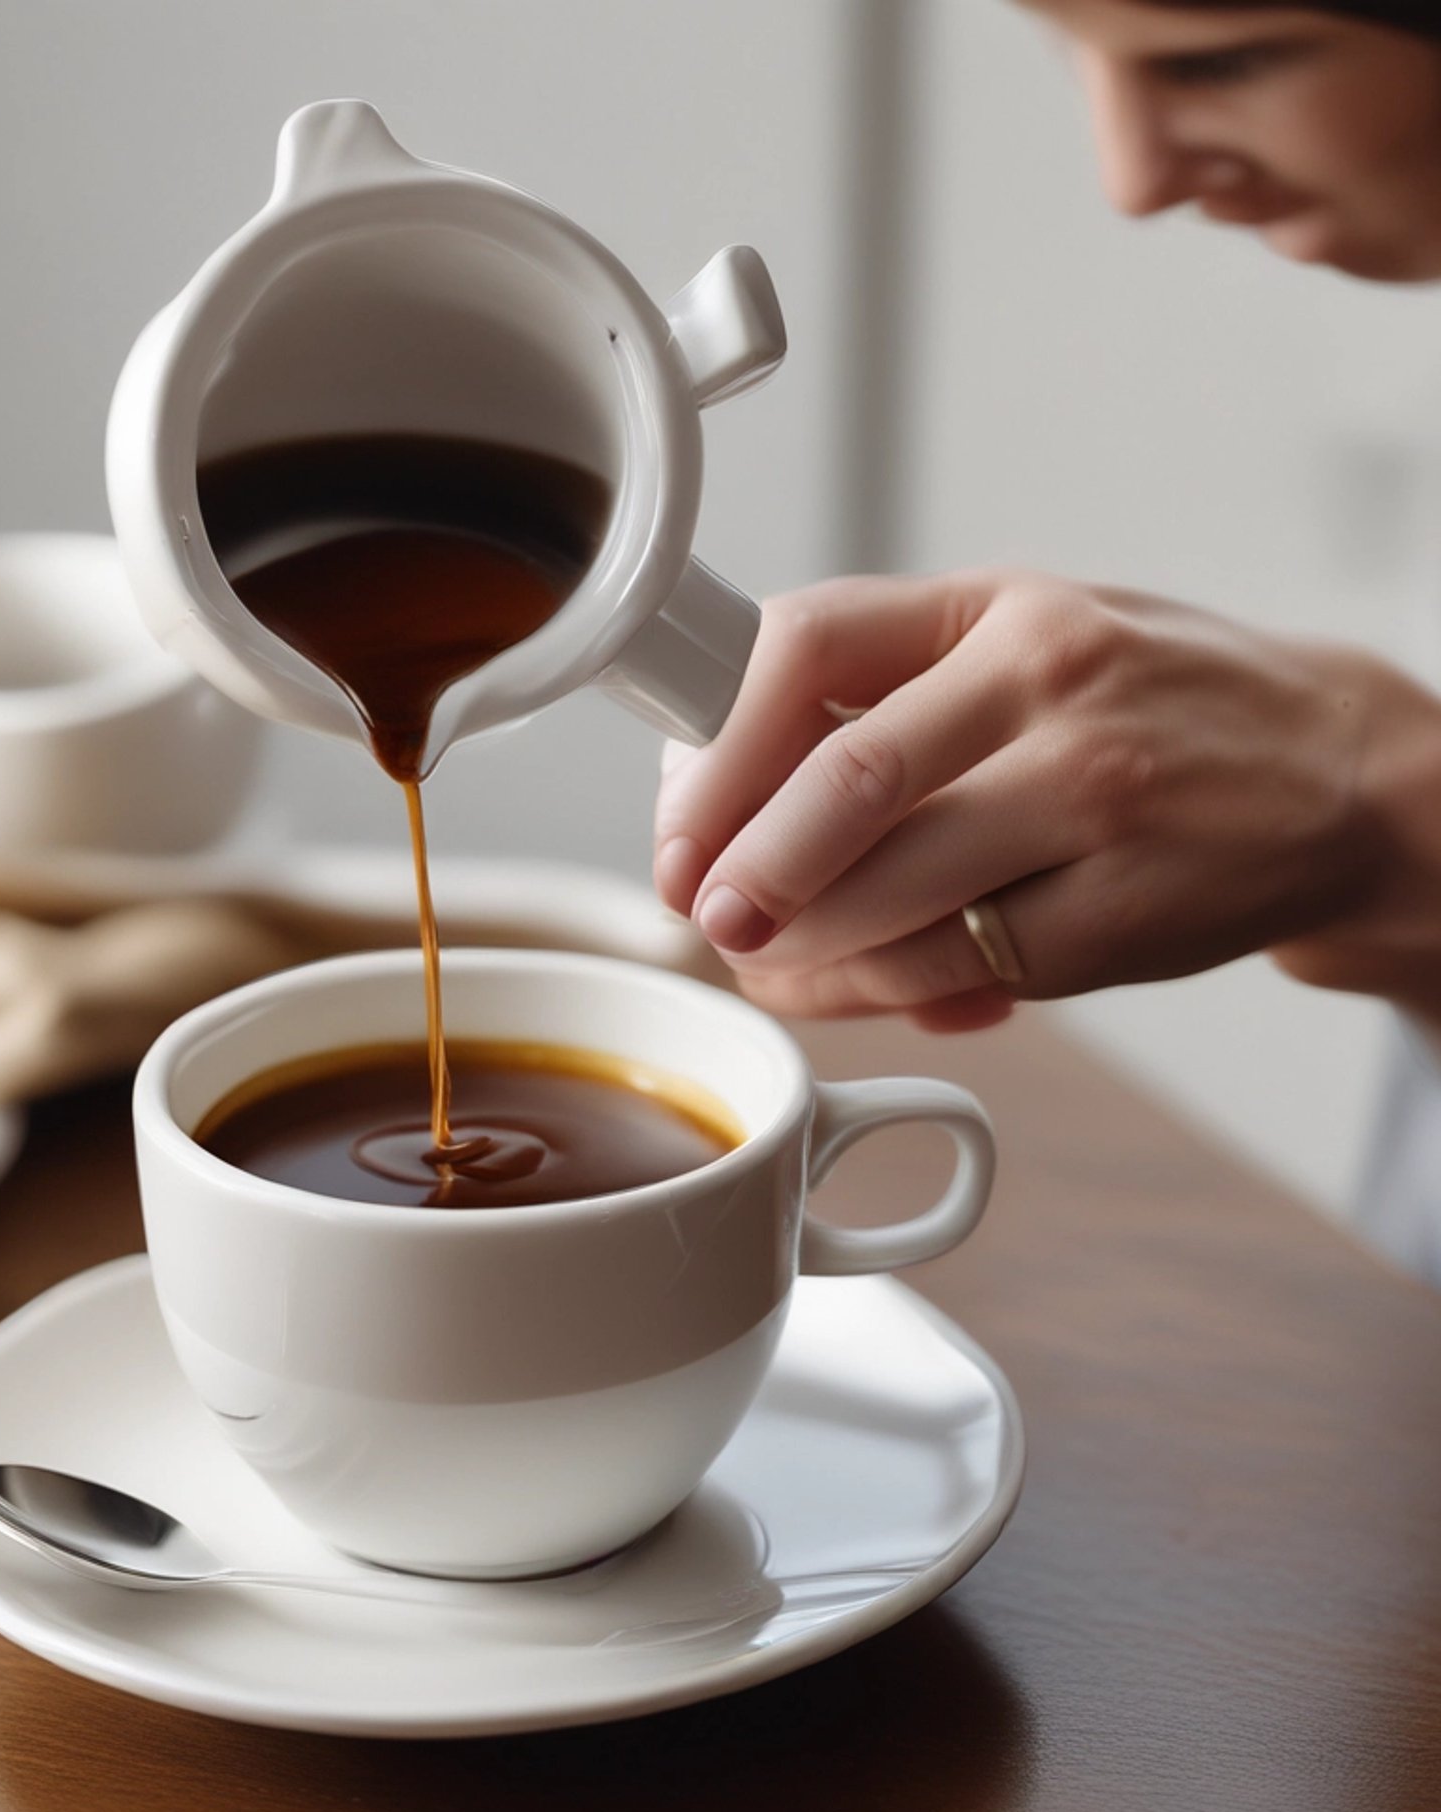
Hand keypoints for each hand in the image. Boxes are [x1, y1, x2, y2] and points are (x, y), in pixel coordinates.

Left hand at [653, 571, 1440, 1030]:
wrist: (1343, 776)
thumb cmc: (1150, 708)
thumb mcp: (1027, 643)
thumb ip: (888, 693)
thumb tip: (717, 789)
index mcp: (999, 606)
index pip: (807, 640)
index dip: (714, 743)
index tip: (682, 817)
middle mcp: (1048, 686)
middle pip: (845, 781)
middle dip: (746, 867)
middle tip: (705, 912)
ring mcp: (1095, 801)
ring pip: (891, 892)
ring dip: (799, 948)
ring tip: (766, 962)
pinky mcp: (1120, 913)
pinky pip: (955, 966)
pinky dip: (880, 992)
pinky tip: (855, 989)